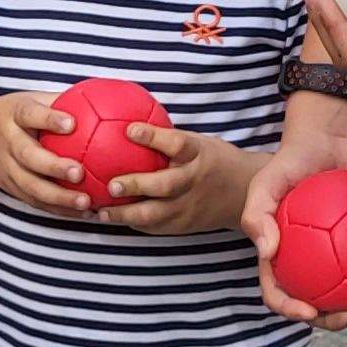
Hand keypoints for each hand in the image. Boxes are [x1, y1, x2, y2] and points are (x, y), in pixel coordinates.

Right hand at [0, 91, 101, 216]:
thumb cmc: (15, 115)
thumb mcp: (30, 100)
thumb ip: (60, 100)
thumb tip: (103, 95)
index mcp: (14, 115)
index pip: (30, 115)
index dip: (49, 119)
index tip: (72, 124)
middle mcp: (8, 142)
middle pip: (28, 156)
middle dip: (53, 167)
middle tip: (79, 172)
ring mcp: (7, 169)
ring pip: (31, 186)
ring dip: (58, 197)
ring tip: (86, 202)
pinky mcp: (12, 189)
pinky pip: (36, 202)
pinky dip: (59, 210)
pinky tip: (83, 213)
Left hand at [96, 126, 256, 235]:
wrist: (244, 194)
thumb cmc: (212, 160)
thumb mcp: (198, 142)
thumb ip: (168, 138)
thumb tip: (125, 119)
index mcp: (198, 154)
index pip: (176, 143)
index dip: (153, 137)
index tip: (129, 129)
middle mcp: (194, 181)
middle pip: (164, 185)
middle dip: (136, 186)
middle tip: (111, 184)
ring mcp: (190, 206)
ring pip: (156, 214)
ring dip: (127, 214)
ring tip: (102, 212)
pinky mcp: (185, 226)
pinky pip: (157, 227)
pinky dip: (135, 224)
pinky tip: (113, 219)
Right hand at [242, 126, 346, 328]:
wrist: (331, 138)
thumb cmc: (293, 161)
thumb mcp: (264, 183)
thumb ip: (257, 215)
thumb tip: (267, 252)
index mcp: (283, 257)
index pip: (280, 290)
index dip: (291, 308)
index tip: (309, 310)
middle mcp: (311, 263)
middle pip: (320, 302)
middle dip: (336, 319)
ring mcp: (342, 257)